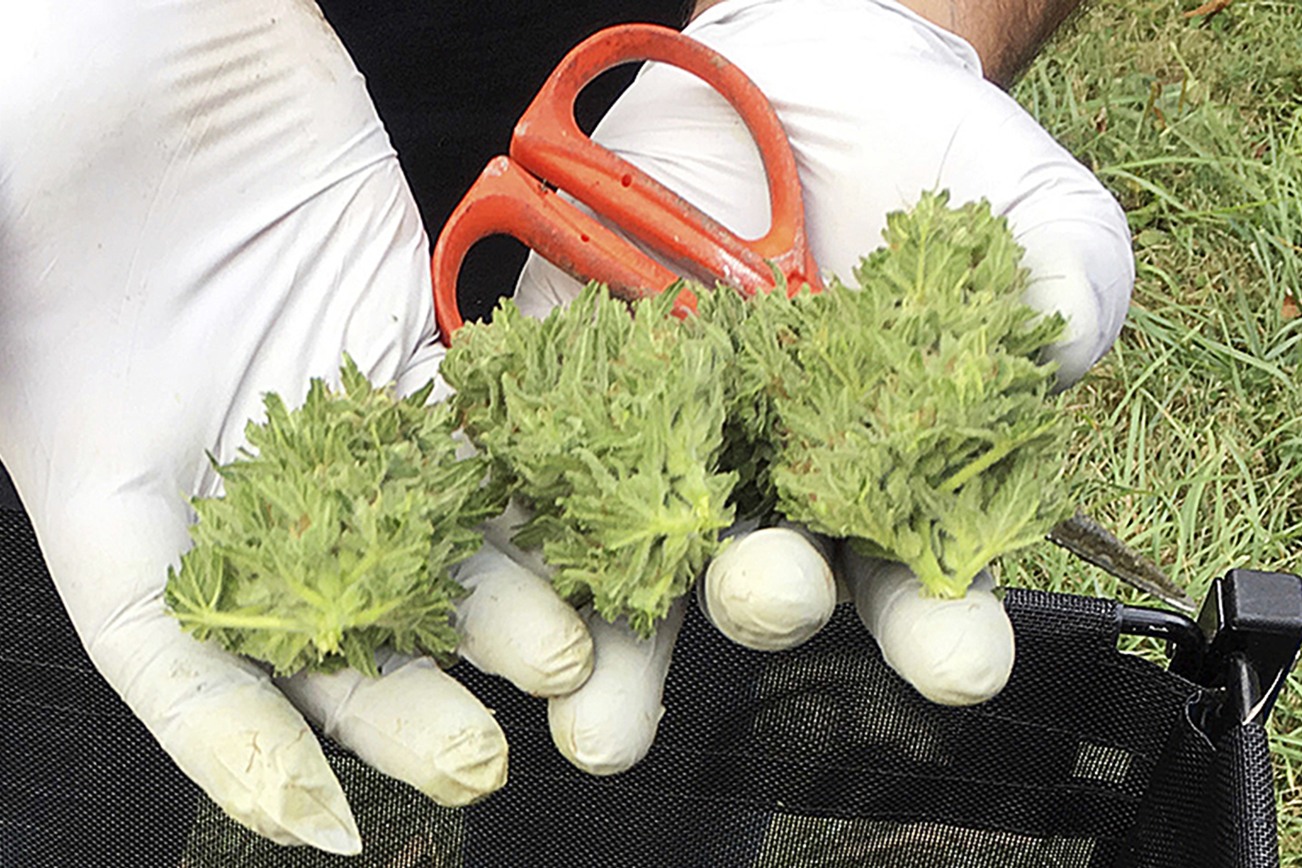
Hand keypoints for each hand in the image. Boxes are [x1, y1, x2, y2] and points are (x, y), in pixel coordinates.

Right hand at [0, 3, 590, 852]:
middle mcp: (227, 469)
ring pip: (420, 539)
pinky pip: (476, 437)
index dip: (235, 750)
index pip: (170, 655)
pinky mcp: (407, 344)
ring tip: (568, 663)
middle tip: (479, 760)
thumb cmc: (43, 118)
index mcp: (107, 484)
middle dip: (400, 701)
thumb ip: (22, 374)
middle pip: (322, 620)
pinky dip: (526, 494)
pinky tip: (586, 541)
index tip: (318, 823)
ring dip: (494, 608)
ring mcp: (327, 410)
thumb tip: (60, 488)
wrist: (155, 22)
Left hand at [511, 0, 1132, 766]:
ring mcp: (675, 436)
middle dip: (767, 599)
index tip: (960, 660)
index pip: (920, 578)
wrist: (817, 87)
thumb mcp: (1030, 205)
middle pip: (767, 577)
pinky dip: (522, 506)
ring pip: (639, 554)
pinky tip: (507, 570)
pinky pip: (542, 451)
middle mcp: (778, 481)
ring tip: (596, 714)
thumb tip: (1057, 337)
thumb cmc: (939, 166)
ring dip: (618, 637)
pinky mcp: (584, 380)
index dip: (940, 626)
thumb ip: (1066, 274)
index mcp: (892, 478)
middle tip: (769, 600)